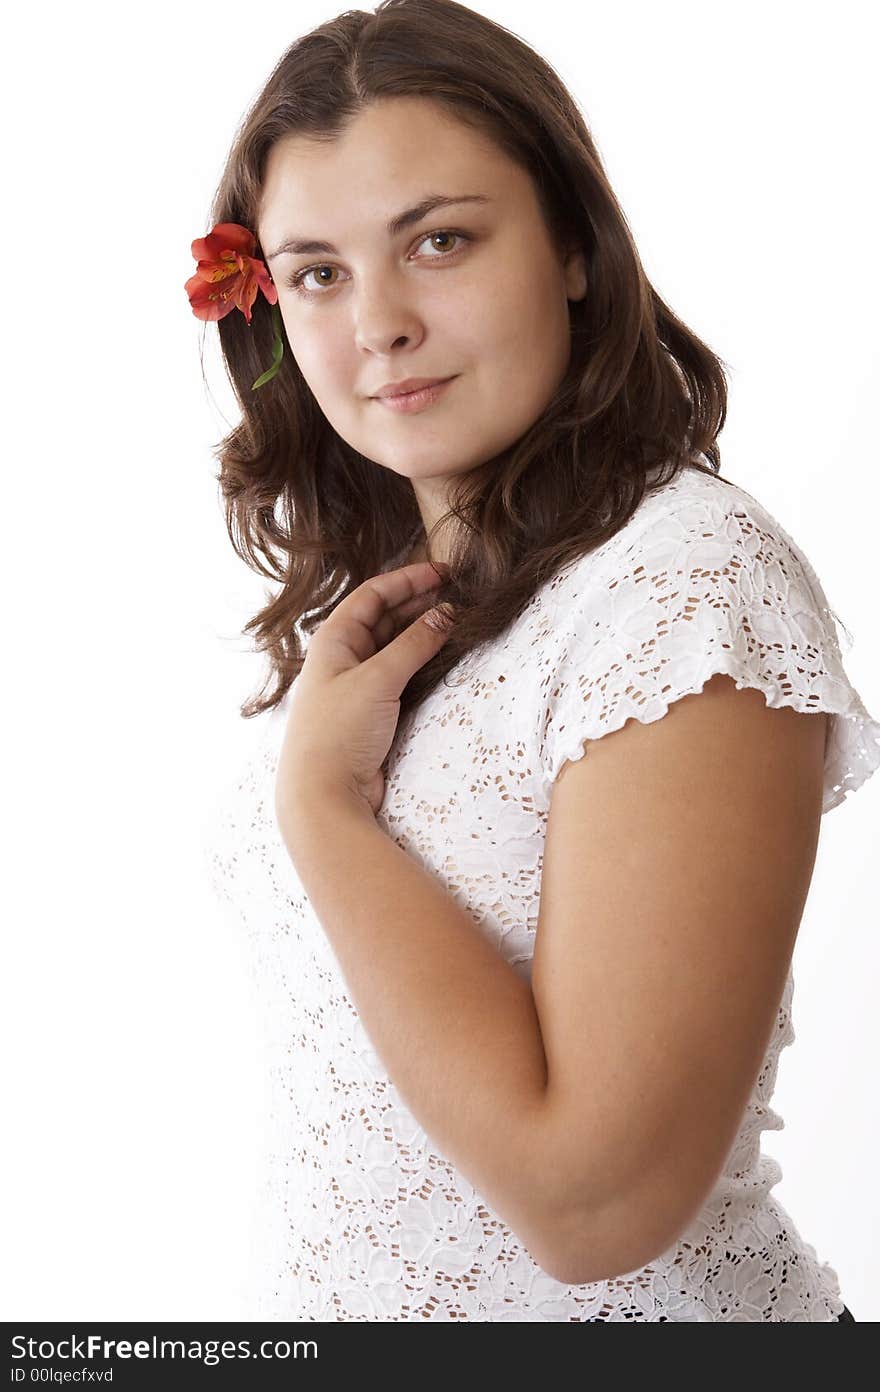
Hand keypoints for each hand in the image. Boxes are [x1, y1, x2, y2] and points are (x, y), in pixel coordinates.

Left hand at [275, 560, 454, 822]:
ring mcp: (355, 685)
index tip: (443, 572)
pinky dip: (420, 661)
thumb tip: (445, 614)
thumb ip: (414, 644)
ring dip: (421, 632)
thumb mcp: (378, 680)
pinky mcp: (370, 712)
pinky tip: (442, 657)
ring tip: (456, 621)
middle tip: (457, 595)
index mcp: (332, 640)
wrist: (323, 794)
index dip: (408, 580)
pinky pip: (398, 674)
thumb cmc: (338, 732)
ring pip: (393, 646)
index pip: (372, 595)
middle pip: (384, 618)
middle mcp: (341, 658)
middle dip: (419, 604)